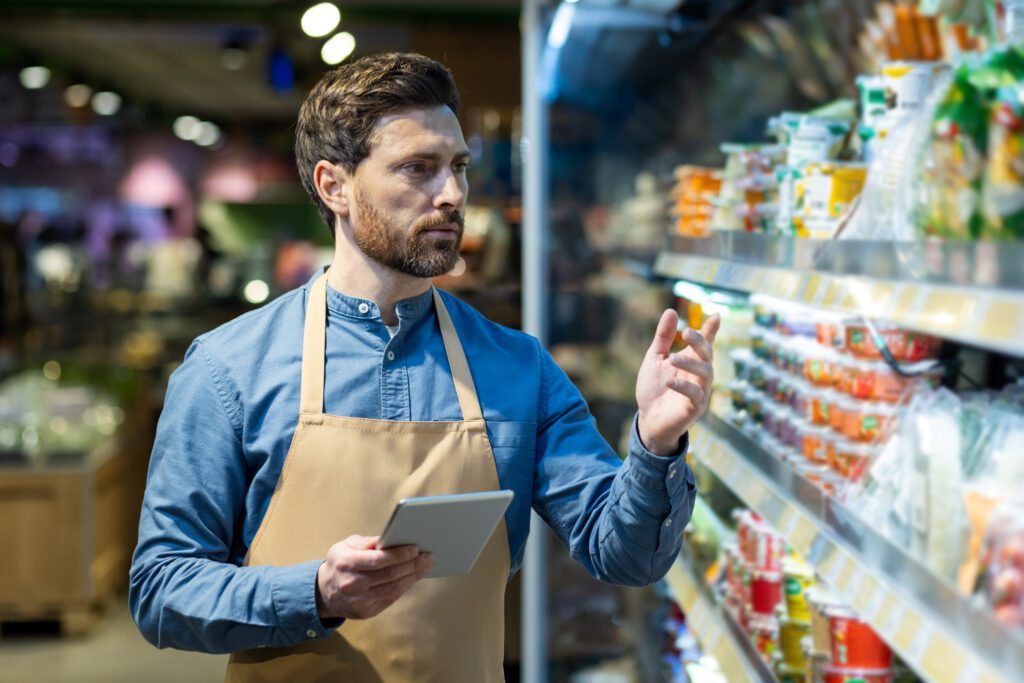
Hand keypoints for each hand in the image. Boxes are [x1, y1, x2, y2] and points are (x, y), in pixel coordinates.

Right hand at [315, 535, 433, 620]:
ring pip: (393, 588)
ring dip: (413, 577)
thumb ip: (369, 542)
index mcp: (346, 563)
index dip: (399, 555)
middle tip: (428, 557)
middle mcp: (352, 584)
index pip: (378, 560)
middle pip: (389, 575)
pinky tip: (414, 577)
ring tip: (426, 566)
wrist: (325, 591)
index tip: (415, 549)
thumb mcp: (347, 545)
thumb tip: (393, 538)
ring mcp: (359, 601)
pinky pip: (391, 598)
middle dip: (412, 565)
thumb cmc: (340, 563)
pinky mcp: (366, 612)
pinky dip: (405, 587)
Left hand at [636, 310, 720, 455]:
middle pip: (708, 355)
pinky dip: (684, 386)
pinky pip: (696, 395)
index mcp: (691, 361)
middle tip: (687, 332)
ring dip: (691, 363)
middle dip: (700, 342)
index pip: (704, 343)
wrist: (648, 419)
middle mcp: (699, 375)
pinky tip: (670, 381)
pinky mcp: (695, 408)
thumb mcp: (655, 359)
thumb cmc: (654, 388)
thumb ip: (663, 338)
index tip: (716, 316)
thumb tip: (671, 311)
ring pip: (706, 373)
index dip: (711, 330)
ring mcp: (700, 391)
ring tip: (673, 359)